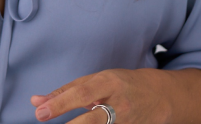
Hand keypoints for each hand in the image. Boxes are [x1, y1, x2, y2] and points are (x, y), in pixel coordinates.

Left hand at [30, 68, 200, 123]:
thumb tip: (35, 101)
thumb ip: (66, 92)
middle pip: (92, 119)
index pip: (81, 92)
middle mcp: (120, 103)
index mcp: (109, 82)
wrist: (165, 97)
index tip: (39, 111)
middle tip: (45, 120)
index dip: (60, 102)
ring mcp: (130, 122)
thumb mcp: (96, 81)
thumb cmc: (122, 85)